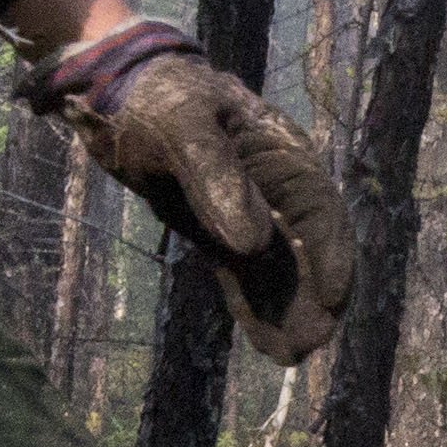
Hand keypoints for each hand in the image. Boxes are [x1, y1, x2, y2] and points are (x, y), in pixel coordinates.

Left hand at [39, 19, 353, 362]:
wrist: (112, 91)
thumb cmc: (154, 98)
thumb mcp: (182, 128)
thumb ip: (217, 179)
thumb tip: (255, 243)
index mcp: (279, 152)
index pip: (319, 208)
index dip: (331, 255)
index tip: (333, 300)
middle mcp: (273, 184)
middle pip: (307, 246)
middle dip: (313, 296)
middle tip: (311, 344)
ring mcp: (246, 208)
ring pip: (278, 267)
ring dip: (287, 310)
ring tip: (289, 356)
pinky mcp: (218, 227)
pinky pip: (244, 273)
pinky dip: (254, 305)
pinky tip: (265, 341)